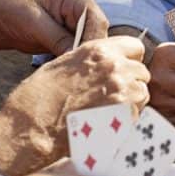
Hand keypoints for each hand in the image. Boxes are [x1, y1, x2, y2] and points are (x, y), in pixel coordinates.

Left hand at [0, 0, 108, 63]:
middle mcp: (85, 14)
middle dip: (89, 52)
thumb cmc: (15, 13)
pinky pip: (81, 55)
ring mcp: (81, 29)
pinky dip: (75, 64)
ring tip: (72, 74)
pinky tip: (68, 73)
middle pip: (98, 36)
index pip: (96, 21)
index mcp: (78, 0)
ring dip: (83, 60)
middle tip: (78, 71)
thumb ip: (58, 39)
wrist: (1, 21)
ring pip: (92, 48)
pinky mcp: (74, 43)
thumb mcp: (36, 24)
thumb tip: (75, 56)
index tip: (80, 57)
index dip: (92, 39)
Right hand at [0, 36, 150, 175]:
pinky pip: (138, 114)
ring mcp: (123, 91)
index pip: (136, 46)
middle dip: (131, 82)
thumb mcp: (64, 64)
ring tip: (107, 111)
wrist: (31, 129)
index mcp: (99, 50)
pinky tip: (107, 123)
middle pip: (142, 71)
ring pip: (143, 93)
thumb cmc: (39, 98)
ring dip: (132, 101)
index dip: (130, 59)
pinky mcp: (126, 114)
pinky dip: (127, 119)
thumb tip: (108, 60)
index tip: (122, 70)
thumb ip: (92, 60)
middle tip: (111, 96)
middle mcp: (115, 66)